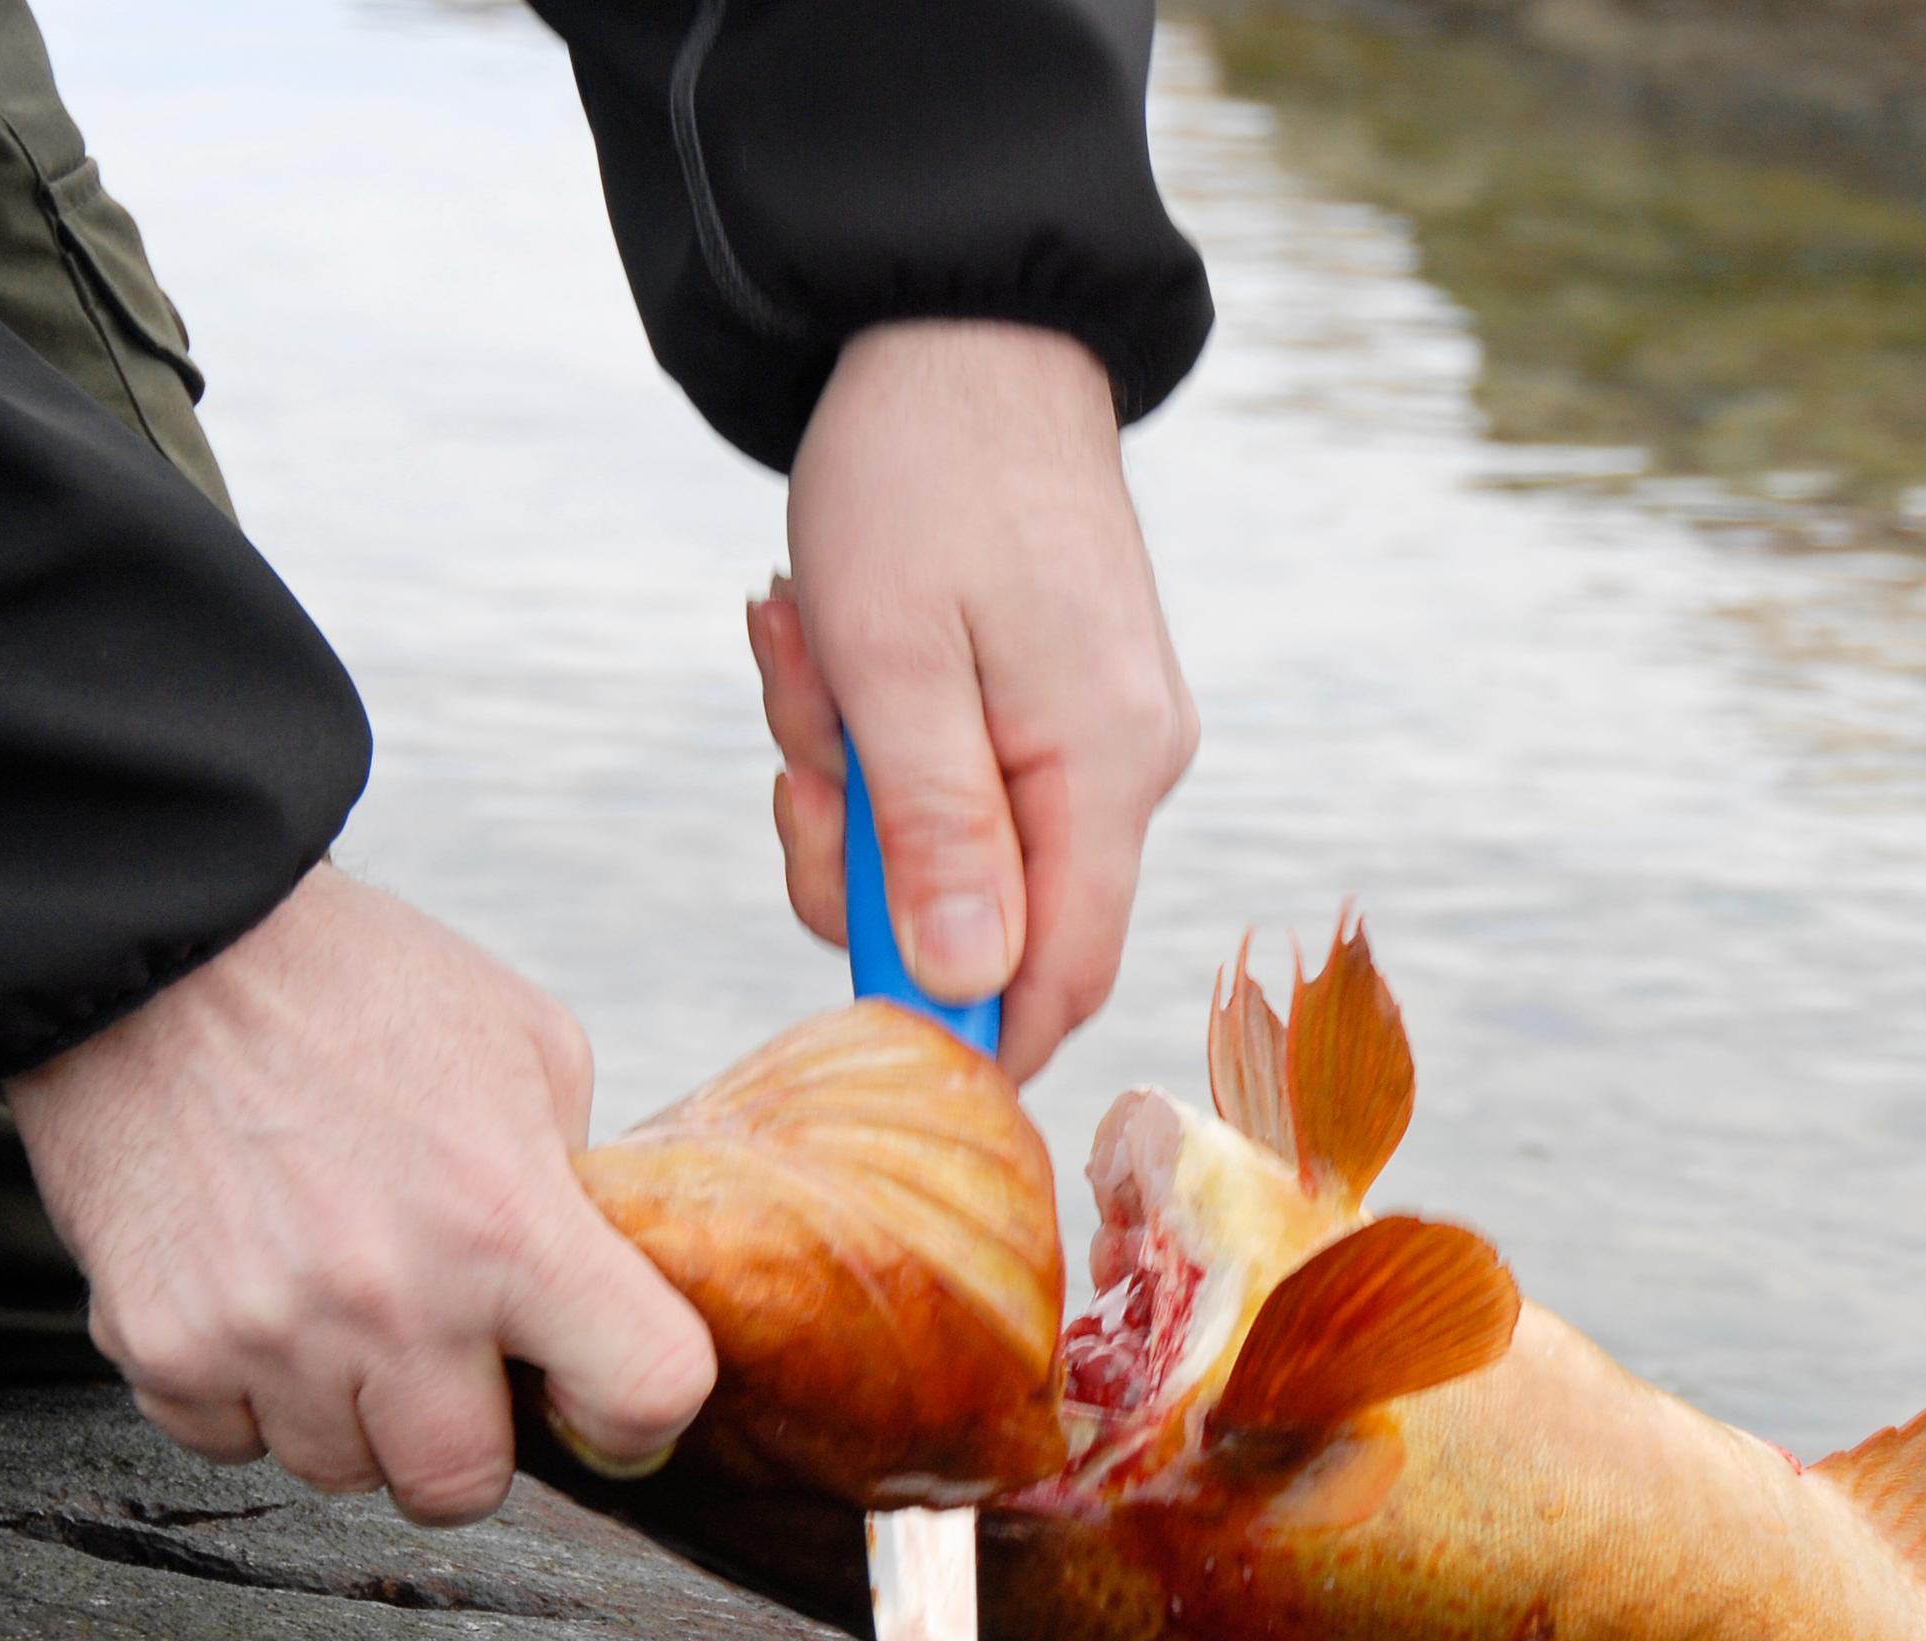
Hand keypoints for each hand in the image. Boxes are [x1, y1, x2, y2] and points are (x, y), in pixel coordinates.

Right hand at [8, 866, 716, 1522]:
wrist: (159, 944)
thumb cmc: (354, 985)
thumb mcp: (530, 1049)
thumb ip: (575, 1187)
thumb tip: (592, 1291)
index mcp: (513, 1226)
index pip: (644, 1394)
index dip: (639, 1414)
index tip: (602, 1395)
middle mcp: (394, 1302)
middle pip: (462, 1487)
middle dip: (469, 1439)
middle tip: (453, 1365)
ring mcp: (269, 1336)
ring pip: (340, 1472)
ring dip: (352, 1413)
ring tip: (341, 1302)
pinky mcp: (160, 1344)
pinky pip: (229, 1440)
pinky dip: (246, 1393)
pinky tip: (256, 1296)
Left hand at [752, 319, 1197, 1079]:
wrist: (962, 327)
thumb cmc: (917, 477)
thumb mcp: (891, 664)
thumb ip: (935, 837)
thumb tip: (966, 988)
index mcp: (1107, 766)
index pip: (1063, 973)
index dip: (966, 1029)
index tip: (855, 1019)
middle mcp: (1130, 764)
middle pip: (994, 915)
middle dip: (863, 853)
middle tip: (795, 747)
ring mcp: (1102, 731)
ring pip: (958, 840)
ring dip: (851, 775)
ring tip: (802, 648)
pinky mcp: (1065, 698)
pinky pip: (960, 771)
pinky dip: (878, 730)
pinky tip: (832, 640)